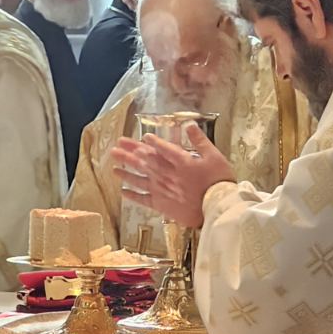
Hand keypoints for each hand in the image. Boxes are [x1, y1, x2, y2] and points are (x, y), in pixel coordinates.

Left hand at [109, 123, 234, 228]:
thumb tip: (188, 125)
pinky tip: (123, 191)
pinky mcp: (162, 205)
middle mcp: (167, 174)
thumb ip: (199, 140)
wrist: (217, 208)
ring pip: (140, 179)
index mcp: (180, 161)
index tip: (142, 137)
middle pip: (145, 162)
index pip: (162, 149)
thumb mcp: (214, 156)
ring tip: (114, 166)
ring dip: (126, 172)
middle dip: (130, 153)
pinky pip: (143, 199)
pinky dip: (133, 195)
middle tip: (116, 147)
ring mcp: (162, 190)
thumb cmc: (218, 181)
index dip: (151, 142)